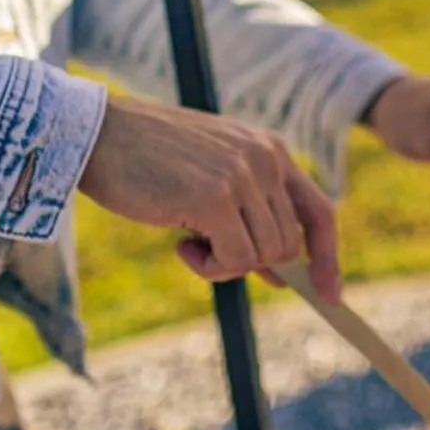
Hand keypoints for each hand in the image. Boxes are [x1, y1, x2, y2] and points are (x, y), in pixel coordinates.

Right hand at [79, 93, 339, 300]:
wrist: (97, 135)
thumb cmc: (148, 161)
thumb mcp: (212, 179)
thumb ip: (249, 214)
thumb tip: (279, 273)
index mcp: (270, 149)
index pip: (319, 210)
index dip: (328, 256)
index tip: (332, 295)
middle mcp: (265, 158)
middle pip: (288, 245)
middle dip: (253, 262)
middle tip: (207, 250)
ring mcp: (242, 175)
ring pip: (264, 255)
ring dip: (225, 264)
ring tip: (188, 240)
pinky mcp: (215, 197)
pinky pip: (235, 260)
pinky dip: (209, 268)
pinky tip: (180, 246)